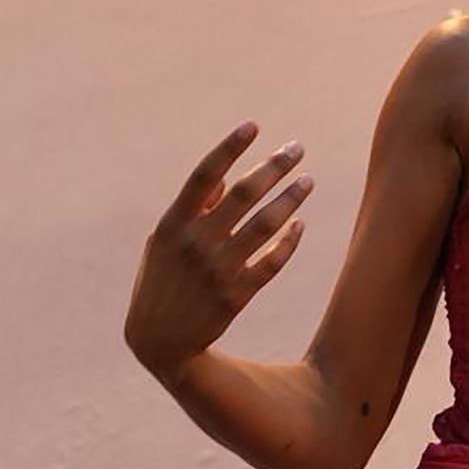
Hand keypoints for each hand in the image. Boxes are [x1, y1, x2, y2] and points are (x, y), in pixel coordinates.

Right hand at [123, 120, 314, 380]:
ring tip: (308, 181)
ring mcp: (217, 270)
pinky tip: (299, 224)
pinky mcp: (236, 295)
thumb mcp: (162, 244)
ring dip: (291, 198)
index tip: (254, 125)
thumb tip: (225, 179)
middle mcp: (195, 244)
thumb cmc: (160, 283)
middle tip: (298, 149)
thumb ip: (191, 210)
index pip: (204, 175)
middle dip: (274, 166)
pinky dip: (289, 240)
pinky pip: (272, 261)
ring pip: (265, 224)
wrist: (159, 343)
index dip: (229, 148)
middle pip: (243, 193)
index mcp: (172, 224)